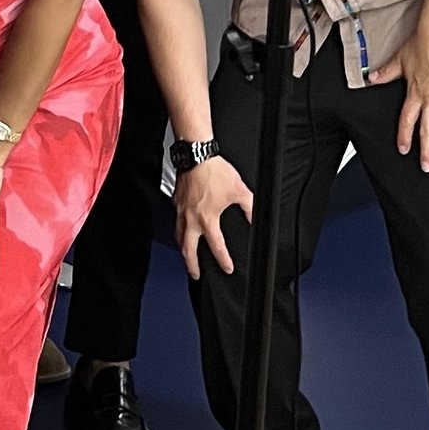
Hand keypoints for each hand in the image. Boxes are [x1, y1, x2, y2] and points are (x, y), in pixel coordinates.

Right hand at [175, 154, 254, 277]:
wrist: (196, 155)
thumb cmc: (214, 170)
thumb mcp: (239, 190)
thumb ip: (249, 207)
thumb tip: (254, 216)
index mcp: (207, 219)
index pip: (216, 247)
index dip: (223, 261)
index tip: (227, 268)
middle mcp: (191, 218)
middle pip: (188, 250)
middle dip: (191, 266)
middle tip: (195, 274)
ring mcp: (180, 210)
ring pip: (177, 237)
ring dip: (182, 250)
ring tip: (186, 256)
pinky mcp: (176, 201)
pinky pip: (174, 221)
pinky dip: (177, 230)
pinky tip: (181, 229)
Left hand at [368, 29, 428, 170]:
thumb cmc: (420, 44)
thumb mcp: (399, 60)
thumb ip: (386, 72)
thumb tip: (371, 78)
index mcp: (414, 94)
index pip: (406, 120)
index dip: (404, 135)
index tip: (403, 149)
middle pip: (427, 130)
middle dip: (427, 151)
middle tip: (427, 167)